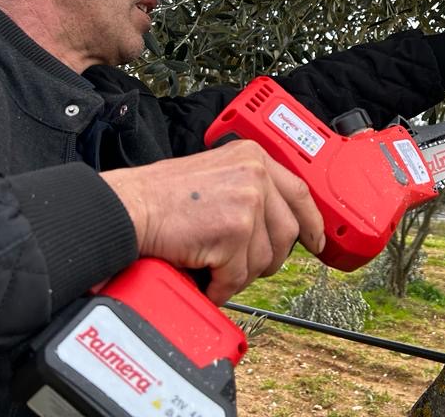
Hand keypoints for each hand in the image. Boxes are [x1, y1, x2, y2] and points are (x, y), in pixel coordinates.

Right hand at [101, 140, 324, 304]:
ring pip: (264, 259)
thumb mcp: (216, 174)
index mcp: (253, 157)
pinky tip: (203, 278)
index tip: (317, 241)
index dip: (312, 222)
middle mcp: (255, 174)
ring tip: (213, 268)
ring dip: (237, 274)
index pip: (300, 192)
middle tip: (241, 267)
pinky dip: (219, 287)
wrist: (127, 207)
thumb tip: (275, 224)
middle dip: (267, 259)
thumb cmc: (160, 197)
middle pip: (287, 232)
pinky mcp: (233, 231)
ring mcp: (247, 201)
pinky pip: (238, 275)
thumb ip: (249, 189)